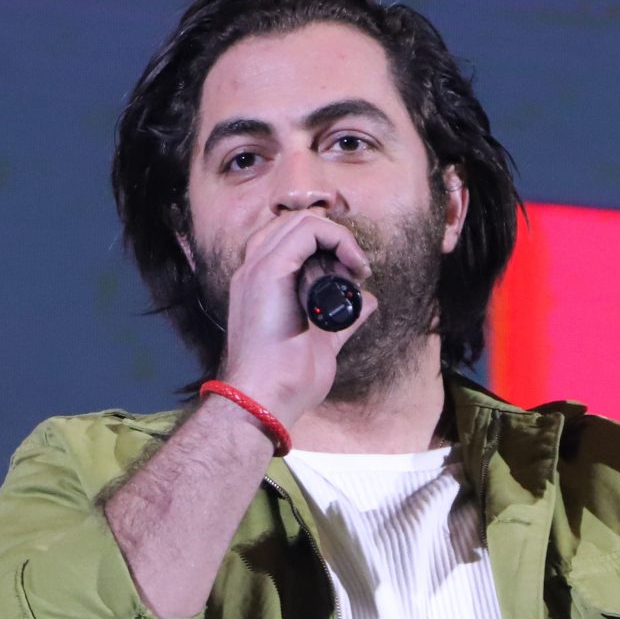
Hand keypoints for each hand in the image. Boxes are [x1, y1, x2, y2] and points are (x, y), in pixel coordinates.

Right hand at [215, 209, 372, 424]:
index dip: (325, 244)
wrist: (265, 398)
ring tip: (356, 267)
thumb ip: (342, 320)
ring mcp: (257, 268)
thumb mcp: (323, 342)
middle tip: (357, 269)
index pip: (289, 239)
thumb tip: (367, 302)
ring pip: (301, 220)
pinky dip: (337, 239)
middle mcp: (253, 270)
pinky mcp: (269, 270)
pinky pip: (307, 231)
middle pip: (295, 224)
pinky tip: (353, 265)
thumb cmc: (286, 380)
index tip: (353, 273)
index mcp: (259, 284)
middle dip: (334, 238)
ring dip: (337, 237)